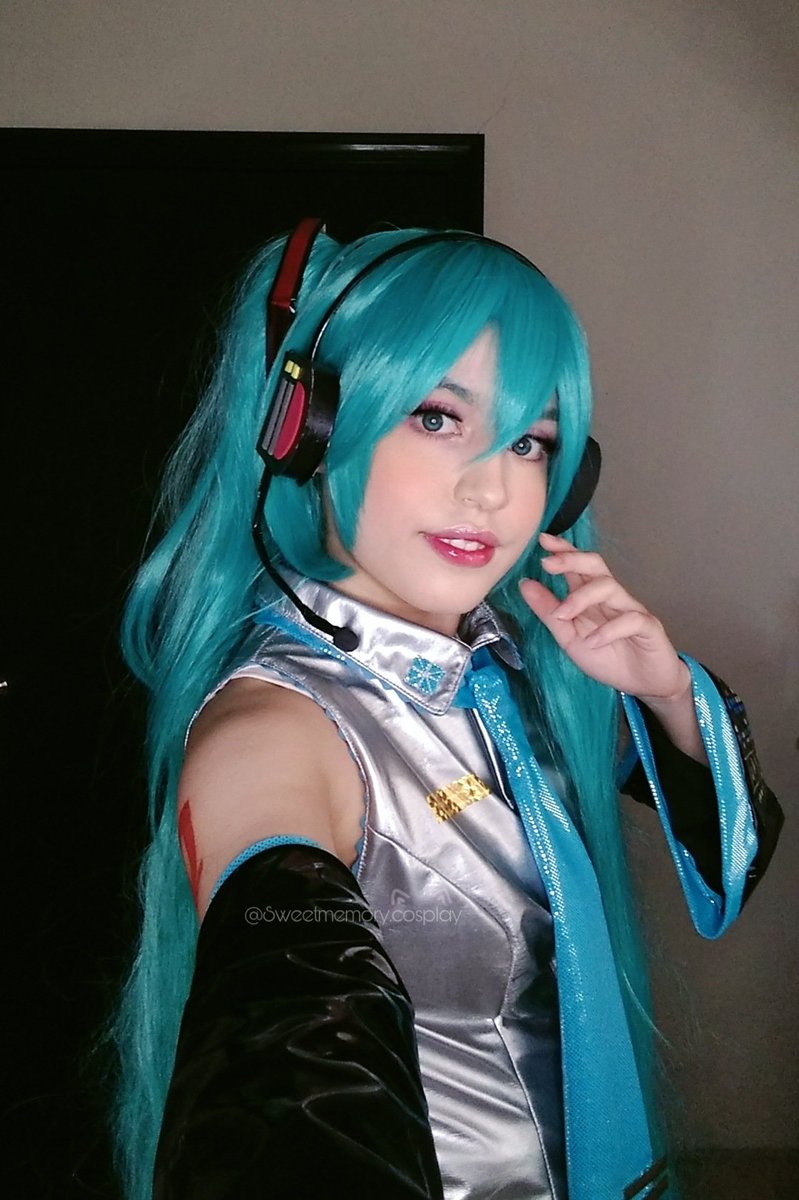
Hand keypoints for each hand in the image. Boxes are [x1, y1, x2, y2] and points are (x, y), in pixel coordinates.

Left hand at [519, 532, 690, 702]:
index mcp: (592, 597)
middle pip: (596, 565)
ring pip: (610, 587)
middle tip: (547, 563)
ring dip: (581, 598)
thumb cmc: (608, 658)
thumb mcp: (569, 637)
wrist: (645, 685)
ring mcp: (632, 609)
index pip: (579, 565)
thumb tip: (525, 584)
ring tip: (564, 614)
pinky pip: (631, 619)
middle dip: (572, 559)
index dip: (564, 550)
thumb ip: (549, 612)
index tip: (543, 540)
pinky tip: (593, 642)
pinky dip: (609, 630)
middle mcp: (612, 597)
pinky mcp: (649, 627)